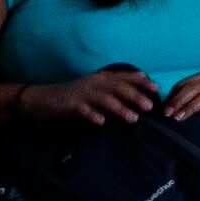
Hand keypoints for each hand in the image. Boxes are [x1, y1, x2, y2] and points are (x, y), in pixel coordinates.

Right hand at [26, 65, 162, 126]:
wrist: (43, 99)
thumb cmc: (74, 96)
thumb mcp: (95, 89)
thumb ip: (114, 89)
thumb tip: (140, 90)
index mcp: (100, 79)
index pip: (124, 78)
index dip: (141, 82)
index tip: (156, 89)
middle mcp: (93, 83)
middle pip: (118, 88)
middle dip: (135, 96)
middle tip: (150, 107)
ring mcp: (82, 93)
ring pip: (104, 99)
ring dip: (119, 108)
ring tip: (132, 118)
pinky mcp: (70, 104)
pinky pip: (83, 110)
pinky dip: (92, 115)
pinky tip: (101, 122)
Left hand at [155, 73, 199, 124]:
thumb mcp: (197, 101)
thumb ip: (183, 102)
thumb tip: (164, 109)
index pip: (183, 85)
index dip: (172, 97)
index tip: (164, 110)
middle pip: (192, 89)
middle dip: (178, 102)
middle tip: (169, 114)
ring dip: (190, 108)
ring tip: (180, 118)